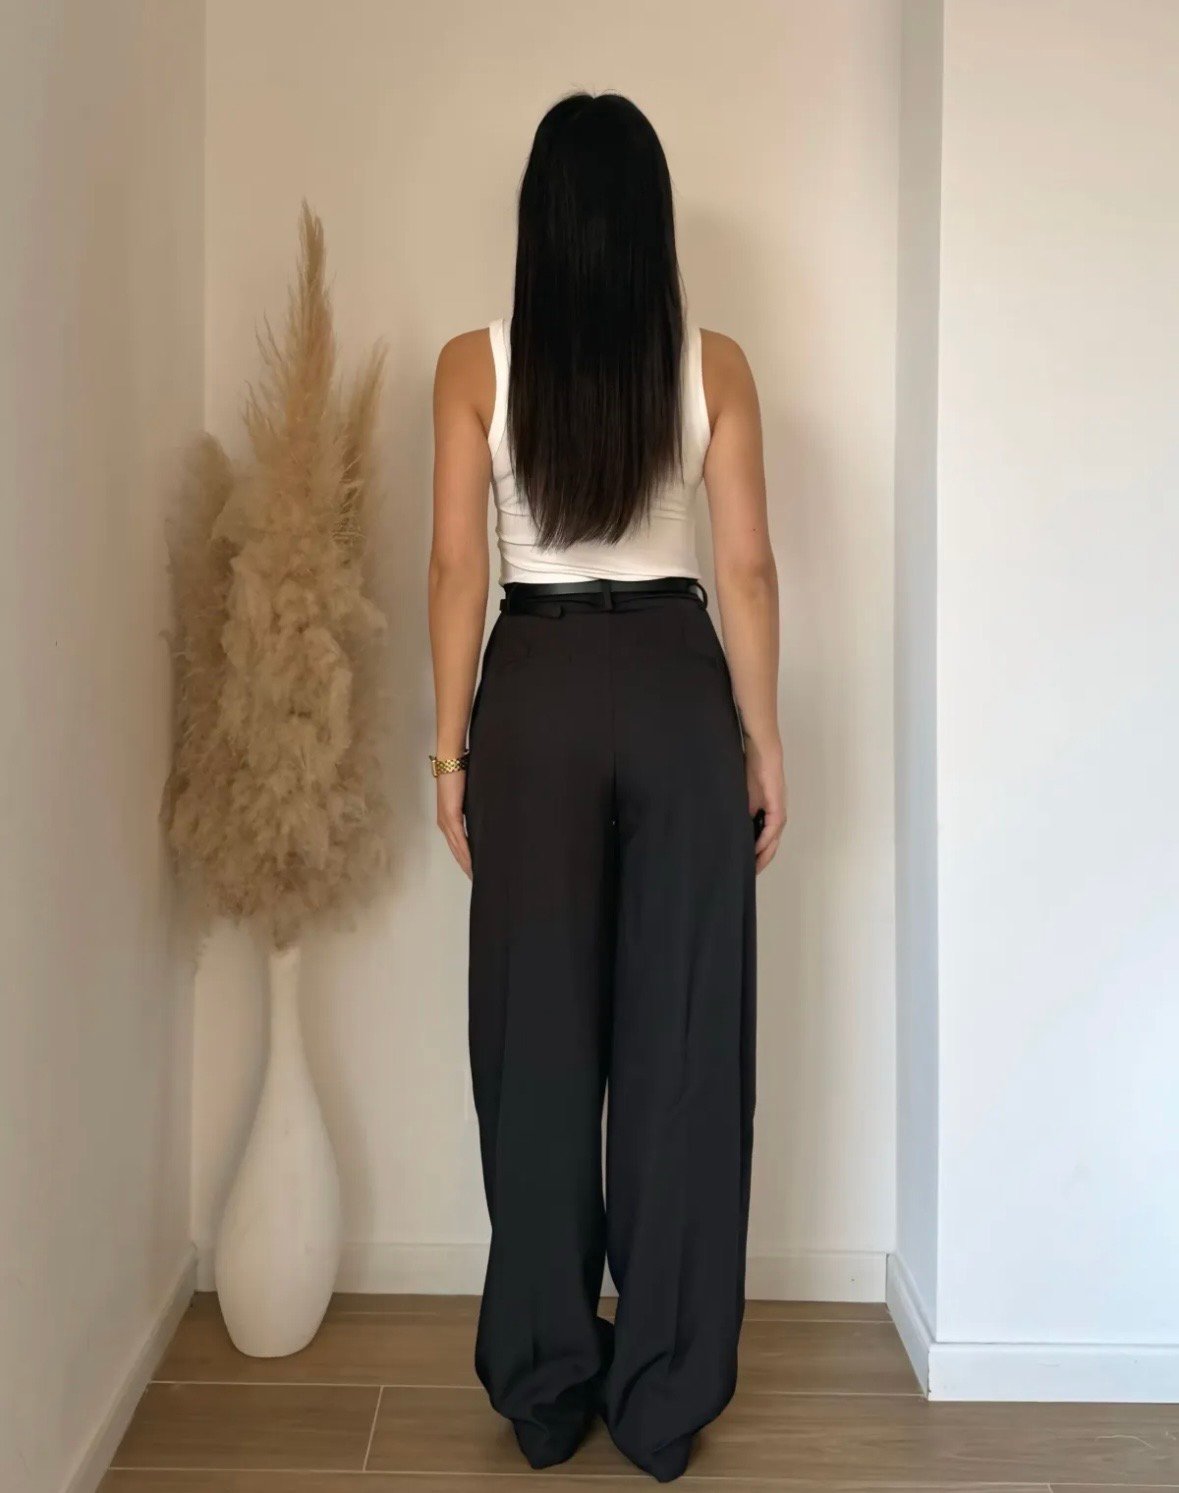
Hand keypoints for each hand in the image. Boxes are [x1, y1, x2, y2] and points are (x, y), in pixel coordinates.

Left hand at [436, 770, 470, 877]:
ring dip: (467, 864)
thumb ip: (474, 808)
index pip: (457, 845)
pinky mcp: (450, 817)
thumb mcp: (469, 796)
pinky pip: (460, 840)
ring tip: (477, 877)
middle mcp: (444, 824)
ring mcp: (446, 822)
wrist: (451, 760)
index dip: (465, 860)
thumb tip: (486, 816)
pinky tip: (473, 864)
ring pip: (458, 850)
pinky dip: (467, 854)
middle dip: (467, 867)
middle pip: (456, 852)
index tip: (474, 872)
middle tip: (477, 880)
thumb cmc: (460, 774)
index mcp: (448, 820)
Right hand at [746, 738, 785, 873]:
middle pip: (771, 845)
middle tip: (750, 874)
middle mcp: (776, 815)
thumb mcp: (742, 797)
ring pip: (774, 840)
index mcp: (768, 813)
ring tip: (754, 867)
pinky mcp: (777, 805)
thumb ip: (741, 812)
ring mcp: (778, 810)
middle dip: (761, 860)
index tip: (746, 866)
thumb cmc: (751, 770)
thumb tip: (731, 829)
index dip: (756, 854)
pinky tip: (757, 848)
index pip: (764, 840)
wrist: (761, 752)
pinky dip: (766, 839)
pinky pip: (773, 827)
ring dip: (764, 854)